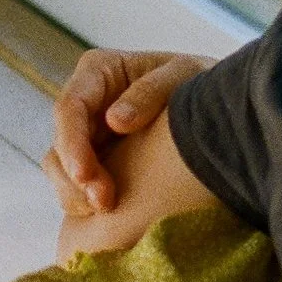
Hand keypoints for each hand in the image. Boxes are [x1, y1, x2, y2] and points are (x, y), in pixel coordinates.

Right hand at [45, 49, 208, 215]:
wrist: (220, 105)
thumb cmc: (198, 81)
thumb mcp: (183, 74)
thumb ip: (151, 91)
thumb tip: (114, 121)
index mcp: (99, 71)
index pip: (70, 107)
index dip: (72, 144)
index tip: (86, 175)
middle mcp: (86, 101)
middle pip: (61, 142)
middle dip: (77, 176)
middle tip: (104, 202)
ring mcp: (88, 132)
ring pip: (61, 167)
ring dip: (78, 193)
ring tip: (107, 209)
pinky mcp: (96, 159)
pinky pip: (76, 183)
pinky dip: (85, 200)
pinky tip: (109, 211)